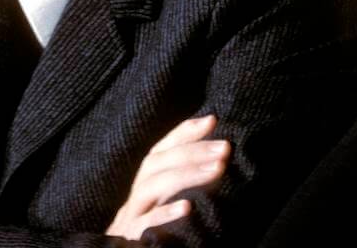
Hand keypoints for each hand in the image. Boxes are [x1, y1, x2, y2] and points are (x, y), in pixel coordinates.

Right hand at [106, 115, 230, 240]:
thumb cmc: (158, 231)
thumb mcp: (171, 202)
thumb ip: (186, 180)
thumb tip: (219, 156)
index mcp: (146, 184)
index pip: (162, 149)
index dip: (184, 132)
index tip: (212, 120)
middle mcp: (138, 195)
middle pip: (157, 163)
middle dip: (193, 151)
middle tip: (225, 148)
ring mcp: (132, 215)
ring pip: (152, 187)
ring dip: (186, 175)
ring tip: (217, 170)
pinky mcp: (131, 237)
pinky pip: (145, 223)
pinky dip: (165, 213)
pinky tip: (187, 207)